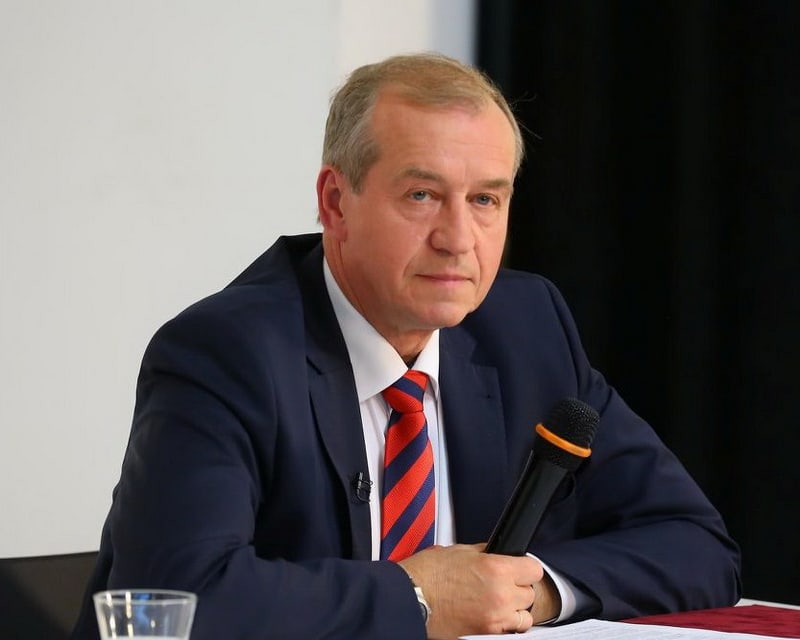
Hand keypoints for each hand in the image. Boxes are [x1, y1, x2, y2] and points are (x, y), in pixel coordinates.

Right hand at [398, 543, 552, 638]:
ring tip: (497, 603)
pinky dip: (503, 625)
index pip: (534, 569)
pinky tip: (489, 615)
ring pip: (524, 617)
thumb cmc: (428, 574)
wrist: (410, 598)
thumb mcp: (460, 551)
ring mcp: (495, 619)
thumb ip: (486, 553)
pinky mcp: (485, 635)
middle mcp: (501, 595)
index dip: (525, 567)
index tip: (520, 568)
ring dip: (514, 609)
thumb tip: (499, 554)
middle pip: (529, 593)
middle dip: (517, 588)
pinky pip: (508, 632)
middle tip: (501, 584)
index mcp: (496, 569)